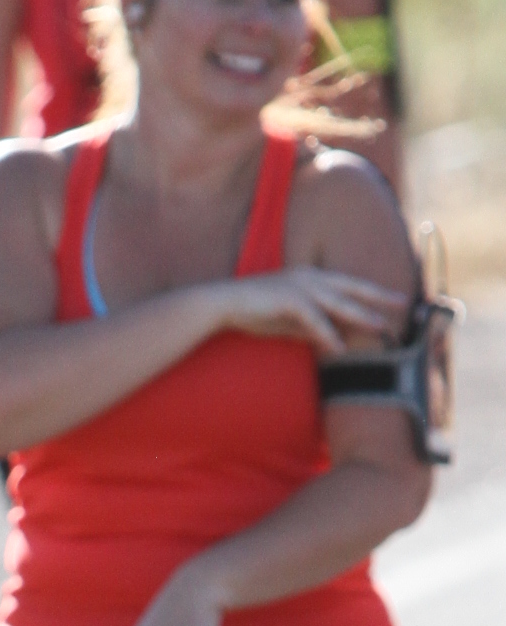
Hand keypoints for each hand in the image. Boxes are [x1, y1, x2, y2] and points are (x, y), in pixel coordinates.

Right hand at [217, 267, 404, 355]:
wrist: (224, 303)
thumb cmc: (255, 311)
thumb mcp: (289, 320)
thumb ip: (313, 326)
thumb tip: (333, 339)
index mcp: (312, 278)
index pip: (349, 285)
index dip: (372, 292)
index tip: (393, 299)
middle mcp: (310, 278)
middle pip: (352, 288)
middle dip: (378, 296)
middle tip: (403, 302)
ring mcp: (300, 286)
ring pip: (338, 302)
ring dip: (359, 315)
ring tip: (379, 326)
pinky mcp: (288, 299)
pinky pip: (313, 319)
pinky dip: (327, 333)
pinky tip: (338, 347)